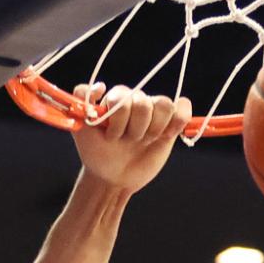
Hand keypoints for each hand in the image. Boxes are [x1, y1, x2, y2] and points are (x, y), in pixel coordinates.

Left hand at [73, 86, 189, 194]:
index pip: (124, 96)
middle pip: (144, 103)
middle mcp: (136, 102)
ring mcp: (154, 113)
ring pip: (165, 105)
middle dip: (135, 129)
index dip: (118, 120)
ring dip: (154, 129)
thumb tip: (101, 85)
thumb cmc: (96, 153)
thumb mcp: (80, 129)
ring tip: (144, 142)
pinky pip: (183, 109)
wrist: (113, 178)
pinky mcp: (170, 125)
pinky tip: (168, 134)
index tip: (110, 137)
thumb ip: (82, 100)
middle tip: (128, 142)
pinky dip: (180, 118)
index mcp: (116, 99)